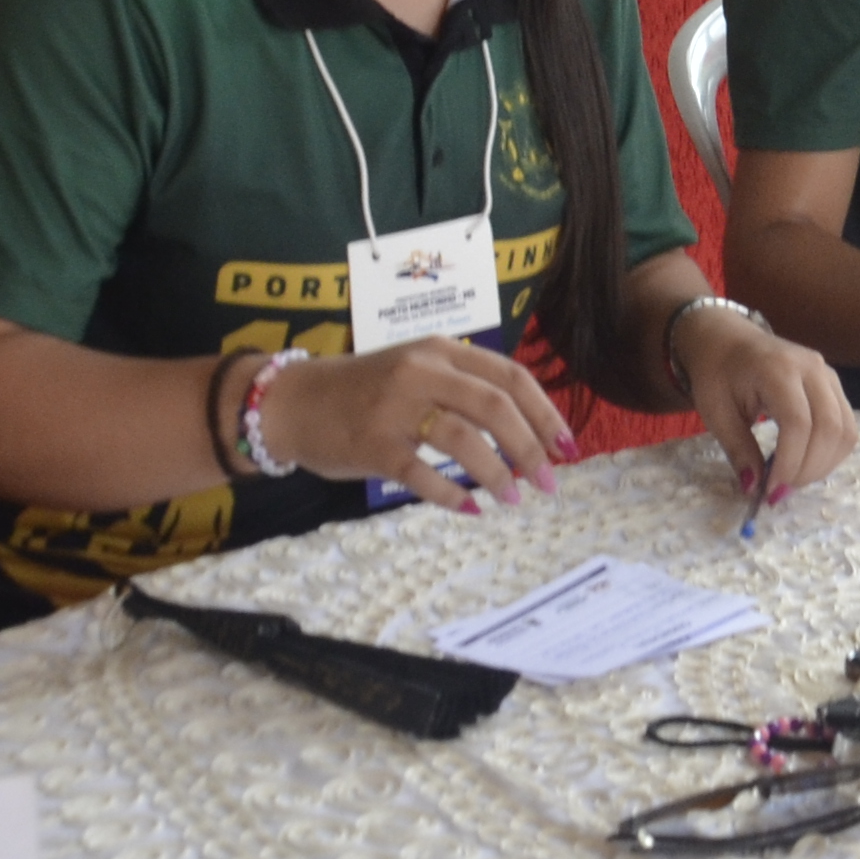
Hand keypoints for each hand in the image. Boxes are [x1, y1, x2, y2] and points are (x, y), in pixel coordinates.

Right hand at [266, 338, 574, 512]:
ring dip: (497, 473)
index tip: (567, 445)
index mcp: (440, 350)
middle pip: (496, 405)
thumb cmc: (363, 391)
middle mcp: (421, 372)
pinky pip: (423, 474)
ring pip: (464, 439)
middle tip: (548, 481)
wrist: (292, 401)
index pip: (510, 375)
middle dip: (531, 447)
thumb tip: (526, 427)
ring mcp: (395, 407)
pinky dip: (452, 495)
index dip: (545, 412)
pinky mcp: (373, 444)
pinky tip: (471, 508)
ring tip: (513, 498)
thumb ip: (463, 386)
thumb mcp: (416, 369)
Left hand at [678, 309, 857, 507]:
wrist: (727, 340)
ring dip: (824, 465)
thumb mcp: (716, 412)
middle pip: (830, 428)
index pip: (798, 423)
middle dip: (809, 469)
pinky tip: (805, 464)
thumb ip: (738, 449)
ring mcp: (828, 375)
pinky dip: (832, 453)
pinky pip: (846, 426)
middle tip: (781, 491)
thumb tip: (755, 488)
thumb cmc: (718, 374)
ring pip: (846, 430)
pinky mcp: (834, 386)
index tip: (770, 491)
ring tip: (793, 480)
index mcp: (778, 369)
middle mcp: (812, 369)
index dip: (789, 463)